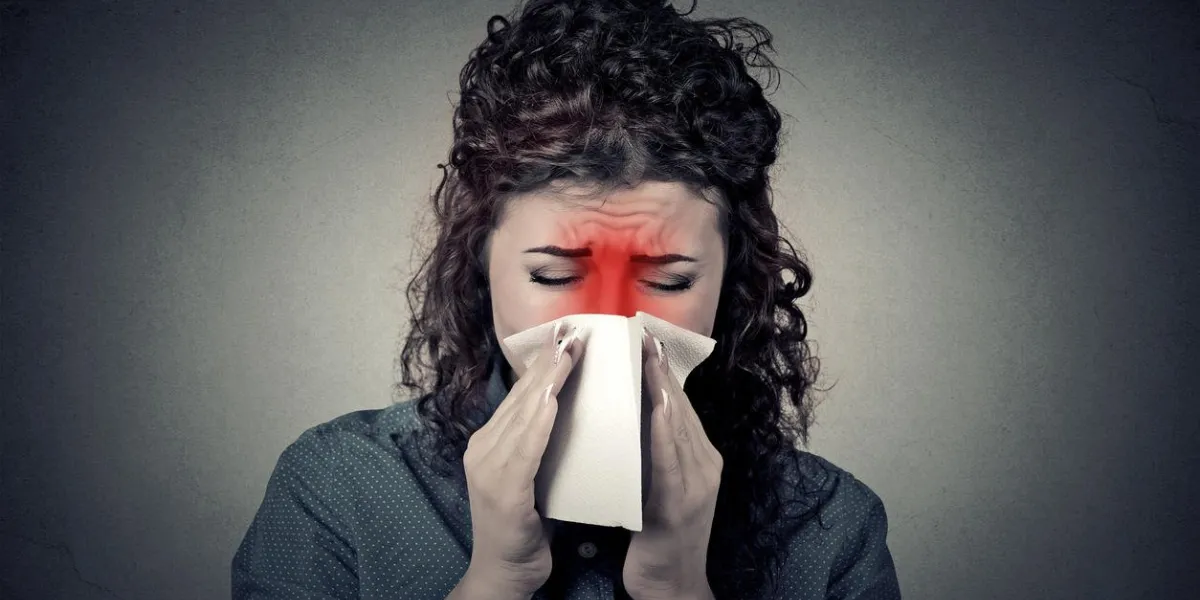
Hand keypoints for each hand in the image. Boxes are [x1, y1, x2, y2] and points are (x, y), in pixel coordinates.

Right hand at [462, 320, 586, 595]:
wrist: (505, 573)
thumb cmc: (526, 528)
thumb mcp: (534, 476)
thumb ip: (541, 445)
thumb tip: (570, 410)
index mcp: (491, 443)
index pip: (522, 395)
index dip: (545, 365)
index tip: (569, 337)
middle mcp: (484, 449)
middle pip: (521, 397)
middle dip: (549, 362)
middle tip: (574, 331)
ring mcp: (488, 468)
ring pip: (523, 413)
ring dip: (549, 380)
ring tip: (570, 352)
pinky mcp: (501, 488)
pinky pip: (524, 446)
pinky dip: (540, 419)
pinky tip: (554, 397)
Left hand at [622, 328, 720, 599]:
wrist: (669, 589)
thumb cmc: (654, 540)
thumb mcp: (654, 487)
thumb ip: (649, 453)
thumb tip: (624, 414)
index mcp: (697, 459)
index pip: (678, 405)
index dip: (661, 370)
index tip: (643, 337)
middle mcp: (705, 465)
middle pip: (681, 407)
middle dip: (661, 369)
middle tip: (642, 333)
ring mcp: (698, 485)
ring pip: (679, 426)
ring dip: (662, 388)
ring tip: (646, 356)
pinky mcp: (682, 506)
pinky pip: (672, 459)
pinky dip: (665, 429)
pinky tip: (656, 406)